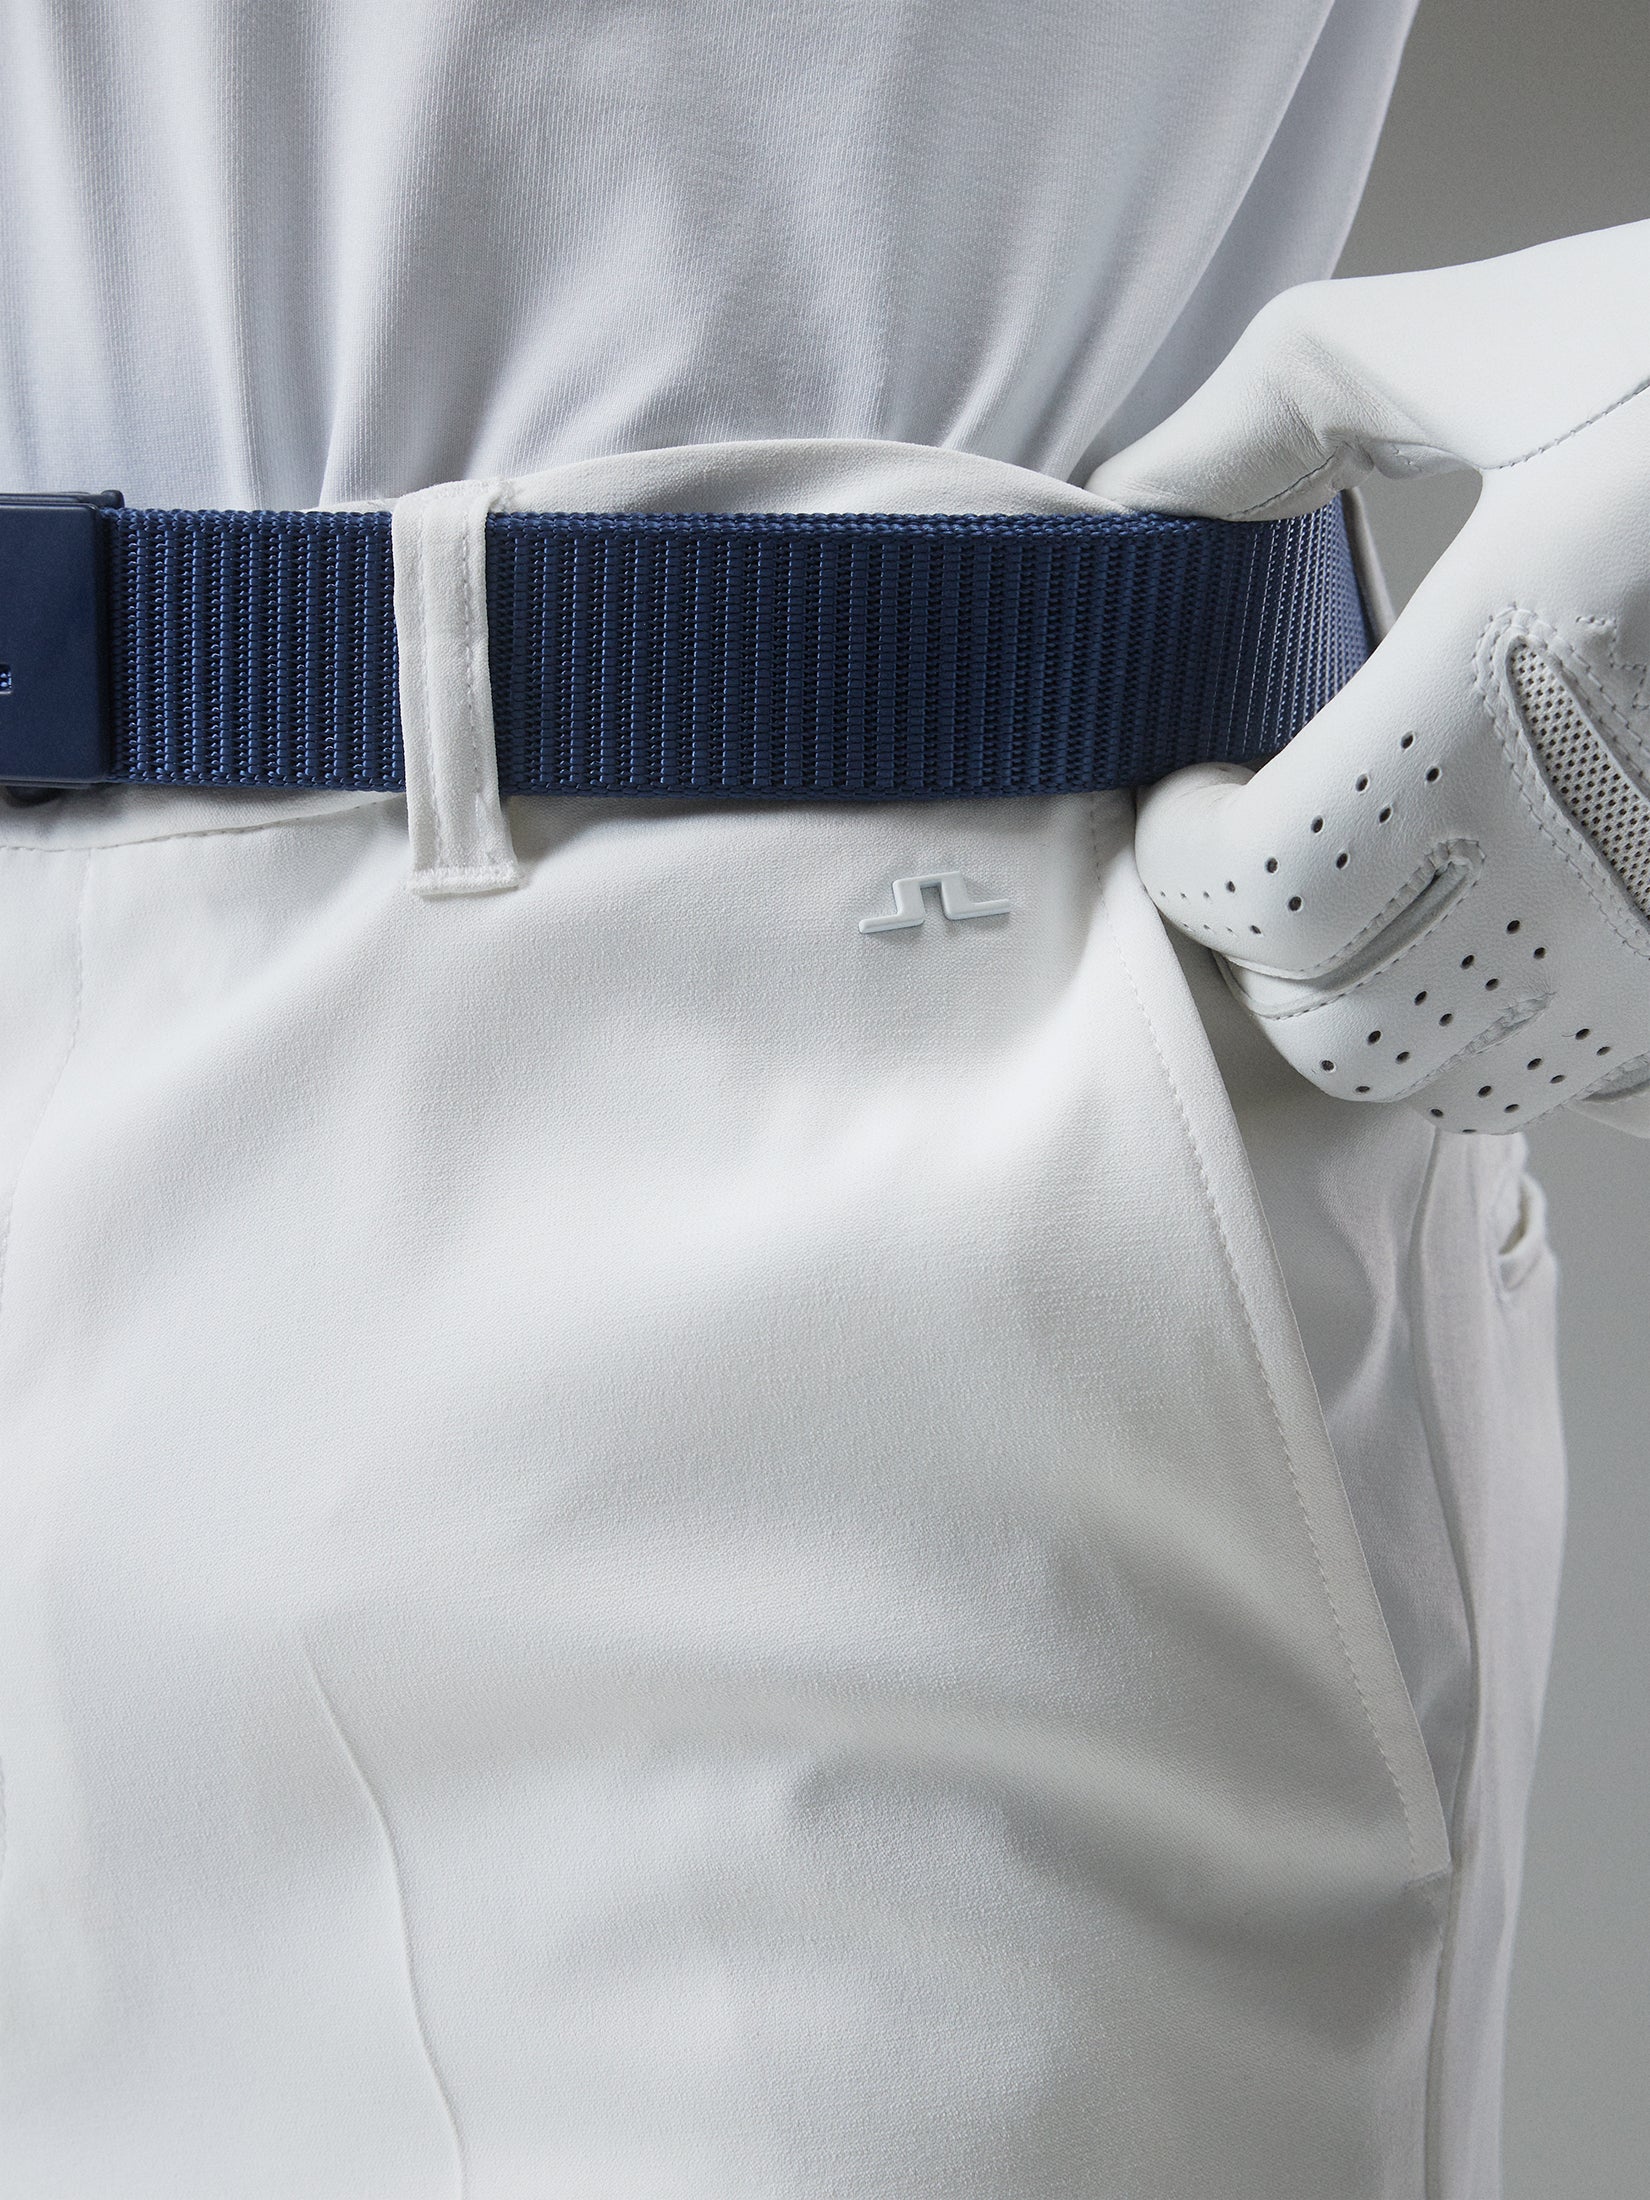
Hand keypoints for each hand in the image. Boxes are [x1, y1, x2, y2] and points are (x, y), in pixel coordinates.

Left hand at [1089, 222, 1649, 1135]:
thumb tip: (1139, 486)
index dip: (1187, 858)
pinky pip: (1606, 1099)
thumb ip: (1300, 389)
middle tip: (1273, 854)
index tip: (1194, 797)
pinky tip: (1532, 941)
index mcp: (1515, 690)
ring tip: (1395, 898)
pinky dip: (1535, 1049)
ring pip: (1460, 1087)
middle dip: (1267, 950)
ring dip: (1386, 1012)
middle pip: (1334, 1029)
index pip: (1262, 891)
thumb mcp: (1530, 332)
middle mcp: (1603, 858)